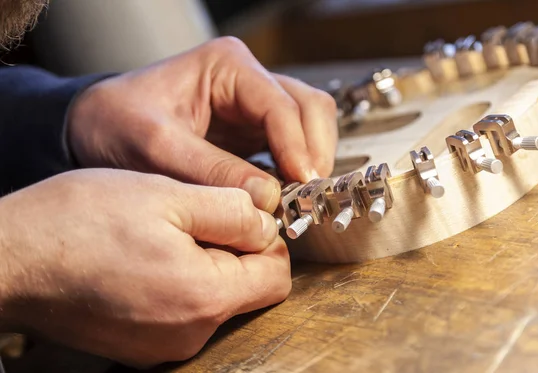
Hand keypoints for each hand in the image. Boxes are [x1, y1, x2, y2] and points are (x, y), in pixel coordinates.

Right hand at [0, 169, 290, 366]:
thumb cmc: (80, 221)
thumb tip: (267, 225)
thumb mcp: (169, 196)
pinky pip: (182, 313)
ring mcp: (162, 346)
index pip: (276, 276)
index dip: (267, 241)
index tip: (242, 216)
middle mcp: (189, 335)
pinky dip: (178, 284)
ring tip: (163, 235)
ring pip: (214, 300)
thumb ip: (232, 211)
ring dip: (204, 265)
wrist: (10, 258)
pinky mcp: (139, 346)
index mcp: (204, 298)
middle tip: (196, 218)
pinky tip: (146, 258)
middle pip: (246, 290)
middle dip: (234, 251)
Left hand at [67, 36, 338, 212]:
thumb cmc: (116, 123)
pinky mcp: (253, 133)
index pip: (279, 103)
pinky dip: (297, 170)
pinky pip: (292, 146)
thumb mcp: (155, 145)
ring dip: (311, 161)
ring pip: (309, 126)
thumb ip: (210, 169)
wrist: (95, 129)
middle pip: (309, 108)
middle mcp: (248, 81)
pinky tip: (288, 195)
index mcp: (227, 66)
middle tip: (308, 194)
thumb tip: (266, 197)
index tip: (301, 182)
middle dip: (314, 151)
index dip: (296, 145)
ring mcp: (254, 107)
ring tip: (301, 199)